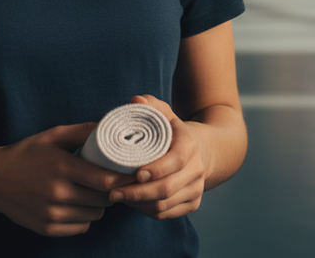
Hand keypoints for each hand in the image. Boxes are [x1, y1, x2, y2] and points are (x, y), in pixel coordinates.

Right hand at [0, 122, 135, 236]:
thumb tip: (108, 125)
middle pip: (103, 200)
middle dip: (112, 191)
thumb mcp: (52, 136)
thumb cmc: (26, 153)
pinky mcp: (46, 228)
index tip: (129, 173)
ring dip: (99, 205)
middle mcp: (57, 193)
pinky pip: (80, 228)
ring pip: (94, 215)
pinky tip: (77, 205)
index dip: (122, 178)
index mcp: (62, 167)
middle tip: (110, 181)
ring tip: (91, 192)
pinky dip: (84, 218)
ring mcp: (51, 213)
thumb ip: (82, 131)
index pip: (105, 180)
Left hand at [107, 95, 208, 220]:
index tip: (135, 174)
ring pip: (165, 204)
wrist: (201, 150)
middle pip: (167, 188)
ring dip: (139, 204)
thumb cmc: (174, 131)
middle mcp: (197, 168)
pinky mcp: (193, 203)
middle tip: (113, 192)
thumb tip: (136, 101)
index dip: (156, 169)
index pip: (176, 160)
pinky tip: (132, 203)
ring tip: (118, 196)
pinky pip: (166, 214)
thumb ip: (150, 105)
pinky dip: (146, 211)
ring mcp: (196, 188)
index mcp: (190, 144)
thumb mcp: (165, 113)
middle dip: (138, 193)